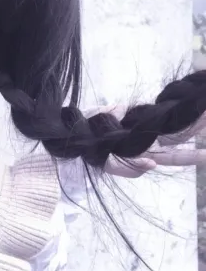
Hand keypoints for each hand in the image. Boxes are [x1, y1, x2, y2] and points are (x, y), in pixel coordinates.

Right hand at [85, 105, 205, 178]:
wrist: (77, 129)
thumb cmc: (91, 148)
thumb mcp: (106, 165)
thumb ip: (127, 169)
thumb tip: (152, 166)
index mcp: (145, 155)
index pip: (175, 155)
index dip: (192, 155)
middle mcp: (148, 140)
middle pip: (180, 137)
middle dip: (199, 130)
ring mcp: (142, 124)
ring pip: (170, 121)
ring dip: (189, 118)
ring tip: (205, 110)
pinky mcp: (134, 111)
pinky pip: (155, 110)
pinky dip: (170, 106)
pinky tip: (182, 101)